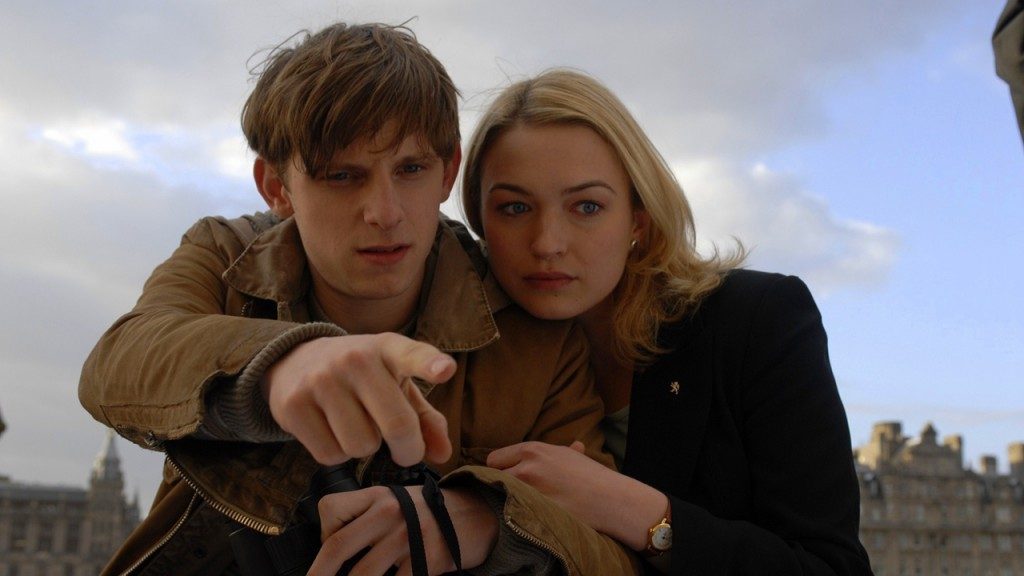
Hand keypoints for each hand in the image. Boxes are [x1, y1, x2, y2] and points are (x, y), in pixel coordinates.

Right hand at [262, 333, 456, 466]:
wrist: (295, 361)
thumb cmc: (362, 379)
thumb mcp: (397, 385)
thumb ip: (425, 418)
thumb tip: (443, 454)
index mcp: (387, 348)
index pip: (411, 354)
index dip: (429, 364)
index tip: (445, 370)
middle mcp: (355, 359)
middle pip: (397, 425)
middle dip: (408, 450)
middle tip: (405, 451)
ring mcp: (321, 380)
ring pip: (361, 446)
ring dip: (364, 448)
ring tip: (356, 426)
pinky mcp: (294, 405)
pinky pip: (330, 455)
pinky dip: (337, 454)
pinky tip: (331, 431)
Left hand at [310, 485, 497, 575]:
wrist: (478, 516)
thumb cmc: (431, 512)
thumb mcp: (398, 500)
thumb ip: (369, 516)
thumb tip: (336, 552)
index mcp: (378, 496)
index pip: (332, 510)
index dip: (322, 535)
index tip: (328, 554)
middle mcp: (389, 513)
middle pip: (338, 547)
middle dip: (318, 575)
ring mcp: (407, 538)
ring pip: (362, 575)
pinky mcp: (425, 561)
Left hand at [487, 441, 666, 550]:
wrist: (610, 498)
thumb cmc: (592, 476)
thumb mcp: (573, 456)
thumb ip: (561, 451)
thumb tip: (574, 446)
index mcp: (532, 450)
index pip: (495, 459)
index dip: (501, 469)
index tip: (509, 477)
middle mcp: (526, 467)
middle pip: (493, 477)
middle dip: (502, 484)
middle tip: (514, 492)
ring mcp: (529, 490)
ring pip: (501, 495)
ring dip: (507, 499)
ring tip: (520, 504)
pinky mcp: (533, 510)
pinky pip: (513, 512)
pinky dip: (517, 513)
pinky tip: (528, 515)